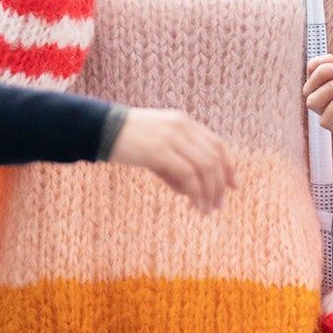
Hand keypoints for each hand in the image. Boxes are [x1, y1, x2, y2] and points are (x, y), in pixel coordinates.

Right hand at [106, 108, 235, 213]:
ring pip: (204, 167)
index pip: (216, 144)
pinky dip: (196, 192)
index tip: (234, 186)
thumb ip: (173, 166)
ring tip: (207, 210)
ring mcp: (171, 137)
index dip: (228, 166)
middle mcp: (181, 126)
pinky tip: (195, 205)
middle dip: (219, 184)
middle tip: (218, 205)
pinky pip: (188, 174)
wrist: (99, 129)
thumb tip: (189, 192)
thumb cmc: (124, 141)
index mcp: (182, 121)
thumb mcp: (154, 149)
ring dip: (210, 191)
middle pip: (213, 157)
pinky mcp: (159, 150)